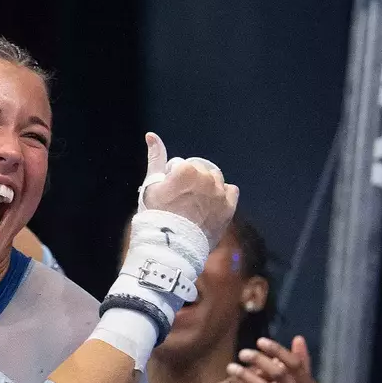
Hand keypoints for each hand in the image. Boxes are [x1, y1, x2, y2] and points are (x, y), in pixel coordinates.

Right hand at [140, 132, 238, 248]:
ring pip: (215, 179)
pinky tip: (210, 205)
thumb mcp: (151, 185)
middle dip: (190, 181)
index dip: (170, 179)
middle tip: (180, 200)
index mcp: (186, 170)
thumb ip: (155, 157)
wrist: (172, 247)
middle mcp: (206, 178)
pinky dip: (222, 195)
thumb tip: (151, 135)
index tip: (167, 194)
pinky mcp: (229, 207)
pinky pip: (231, 191)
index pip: (178, 165)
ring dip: (206, 186)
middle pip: (198, 170)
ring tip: (195, 204)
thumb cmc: (156, 215)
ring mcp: (219, 193)